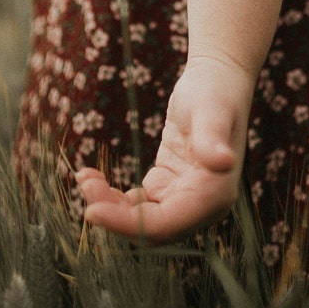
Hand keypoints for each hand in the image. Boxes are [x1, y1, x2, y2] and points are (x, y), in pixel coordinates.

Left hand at [76, 55, 254, 241]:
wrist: (217, 78)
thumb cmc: (216, 91)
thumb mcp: (212, 111)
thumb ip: (213, 137)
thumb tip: (224, 161)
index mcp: (214, 195)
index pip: (166, 225)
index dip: (128, 225)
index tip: (92, 211)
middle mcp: (201, 205)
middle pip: (151, 229)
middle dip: (114, 215)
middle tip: (84, 184)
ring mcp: (183, 197)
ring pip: (141, 219)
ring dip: (110, 206)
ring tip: (85, 177)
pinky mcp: (168, 185)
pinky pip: (138, 205)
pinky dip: (114, 197)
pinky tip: (94, 177)